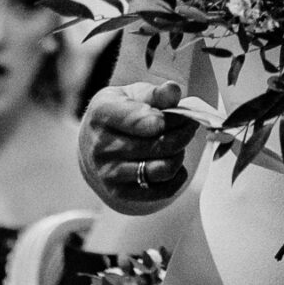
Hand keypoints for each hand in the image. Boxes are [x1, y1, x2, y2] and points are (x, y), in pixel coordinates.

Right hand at [79, 80, 191, 211]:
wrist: (94, 143)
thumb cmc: (120, 114)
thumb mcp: (133, 95)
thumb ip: (156, 93)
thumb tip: (173, 91)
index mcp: (102, 114)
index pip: (144, 120)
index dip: (170, 118)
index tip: (180, 113)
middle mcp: (100, 146)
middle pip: (160, 145)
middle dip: (183, 133)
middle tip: (190, 125)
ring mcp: (108, 173)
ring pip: (163, 169)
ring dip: (179, 155)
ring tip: (178, 144)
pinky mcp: (120, 193)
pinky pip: (162, 191)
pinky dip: (177, 176)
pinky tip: (172, 162)